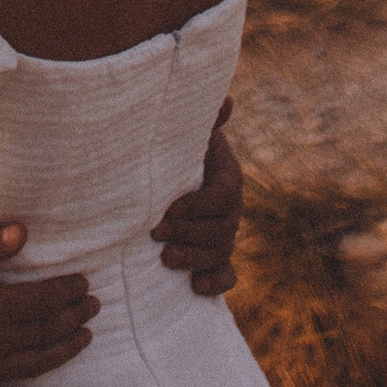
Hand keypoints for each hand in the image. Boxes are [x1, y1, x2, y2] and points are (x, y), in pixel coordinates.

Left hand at [154, 102, 241, 295]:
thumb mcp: (190, 132)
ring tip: (166, 259)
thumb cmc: (178, 148)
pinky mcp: (216, 256)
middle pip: (221, 230)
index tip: (170, 207)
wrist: (173, 172)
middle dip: (189, 234)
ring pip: (221, 253)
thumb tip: (228, 100)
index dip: (198, 205)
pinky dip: (215, 283)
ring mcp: (225, 235)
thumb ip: (207, 118)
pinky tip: (195, 287)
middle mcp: (231, 210)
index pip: (222, 197)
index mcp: (228, 178)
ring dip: (195, 259)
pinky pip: (227, 275)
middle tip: (156, 233)